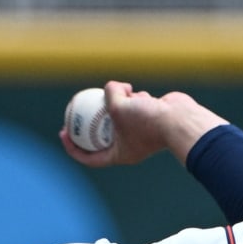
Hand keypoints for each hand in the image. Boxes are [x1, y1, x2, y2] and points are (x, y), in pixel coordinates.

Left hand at [60, 81, 228, 168]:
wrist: (179, 119)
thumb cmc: (148, 121)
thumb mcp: (119, 107)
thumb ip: (109, 95)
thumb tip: (108, 87)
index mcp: (118, 155)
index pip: (89, 157)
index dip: (73, 147)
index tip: (63, 133)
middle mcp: (128, 145)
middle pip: (101, 134)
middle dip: (91, 121)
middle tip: (76, 110)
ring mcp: (138, 130)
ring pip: (119, 113)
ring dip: (118, 101)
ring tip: (124, 96)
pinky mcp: (148, 116)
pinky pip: (134, 104)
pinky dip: (134, 97)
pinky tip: (138, 93)